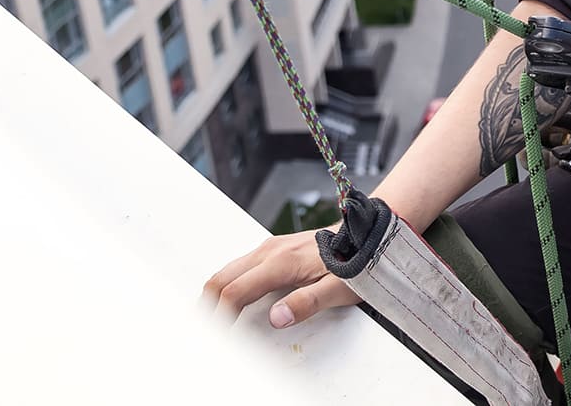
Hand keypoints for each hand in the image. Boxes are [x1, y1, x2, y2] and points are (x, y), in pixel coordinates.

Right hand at [202, 229, 358, 328]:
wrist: (367, 233)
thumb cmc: (356, 261)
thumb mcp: (338, 288)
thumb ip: (307, 303)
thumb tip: (276, 318)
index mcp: (281, 262)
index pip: (235, 292)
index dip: (221, 317)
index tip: (219, 336)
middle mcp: (270, 251)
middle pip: (222, 277)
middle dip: (207, 304)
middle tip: (203, 330)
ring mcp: (271, 247)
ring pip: (229, 269)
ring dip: (215, 292)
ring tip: (210, 317)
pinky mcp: (276, 248)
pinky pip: (241, 265)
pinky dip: (228, 283)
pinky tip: (230, 298)